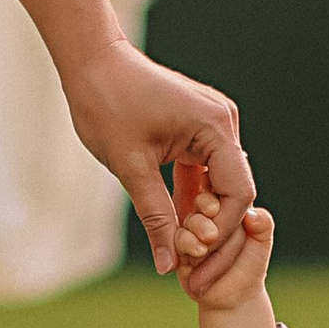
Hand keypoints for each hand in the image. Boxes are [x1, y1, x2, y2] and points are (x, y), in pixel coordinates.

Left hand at [62, 42, 250, 276]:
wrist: (91, 62)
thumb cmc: (107, 104)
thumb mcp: (131, 167)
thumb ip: (155, 217)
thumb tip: (168, 265)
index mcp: (215, 126)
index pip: (237, 193)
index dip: (220, 232)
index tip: (195, 259)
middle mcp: (223, 122)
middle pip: (233, 190)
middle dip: (212, 229)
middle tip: (187, 261)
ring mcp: (211, 123)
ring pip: (218, 183)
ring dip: (200, 215)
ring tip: (178, 247)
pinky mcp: (195, 128)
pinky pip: (202, 171)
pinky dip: (190, 197)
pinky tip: (173, 225)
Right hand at [177, 196, 274, 318]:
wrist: (231, 297)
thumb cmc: (249, 266)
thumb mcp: (261, 243)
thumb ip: (263, 225)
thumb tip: (253, 215)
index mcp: (229, 205)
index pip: (223, 189)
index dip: (219, 197)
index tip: (218, 208)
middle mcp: (208, 214)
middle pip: (203, 199)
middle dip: (206, 208)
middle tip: (212, 223)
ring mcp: (191, 228)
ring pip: (189, 216)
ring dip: (196, 226)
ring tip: (207, 241)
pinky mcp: (178, 243)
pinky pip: (175, 236)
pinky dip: (185, 242)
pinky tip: (197, 251)